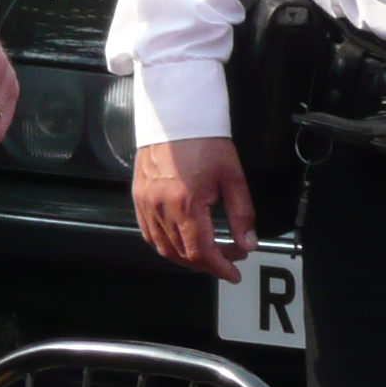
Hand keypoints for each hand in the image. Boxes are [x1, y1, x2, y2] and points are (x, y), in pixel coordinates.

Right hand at [134, 137, 256, 283]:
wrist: (176, 113)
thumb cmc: (205, 139)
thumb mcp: (232, 175)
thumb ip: (241, 214)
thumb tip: (247, 244)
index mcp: (186, 203)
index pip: (202, 252)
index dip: (219, 268)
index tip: (233, 273)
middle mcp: (161, 207)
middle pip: (182, 253)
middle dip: (207, 263)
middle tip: (228, 258)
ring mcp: (146, 202)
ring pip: (163, 247)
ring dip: (185, 257)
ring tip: (206, 253)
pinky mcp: (137, 196)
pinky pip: (148, 232)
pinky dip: (164, 244)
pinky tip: (179, 240)